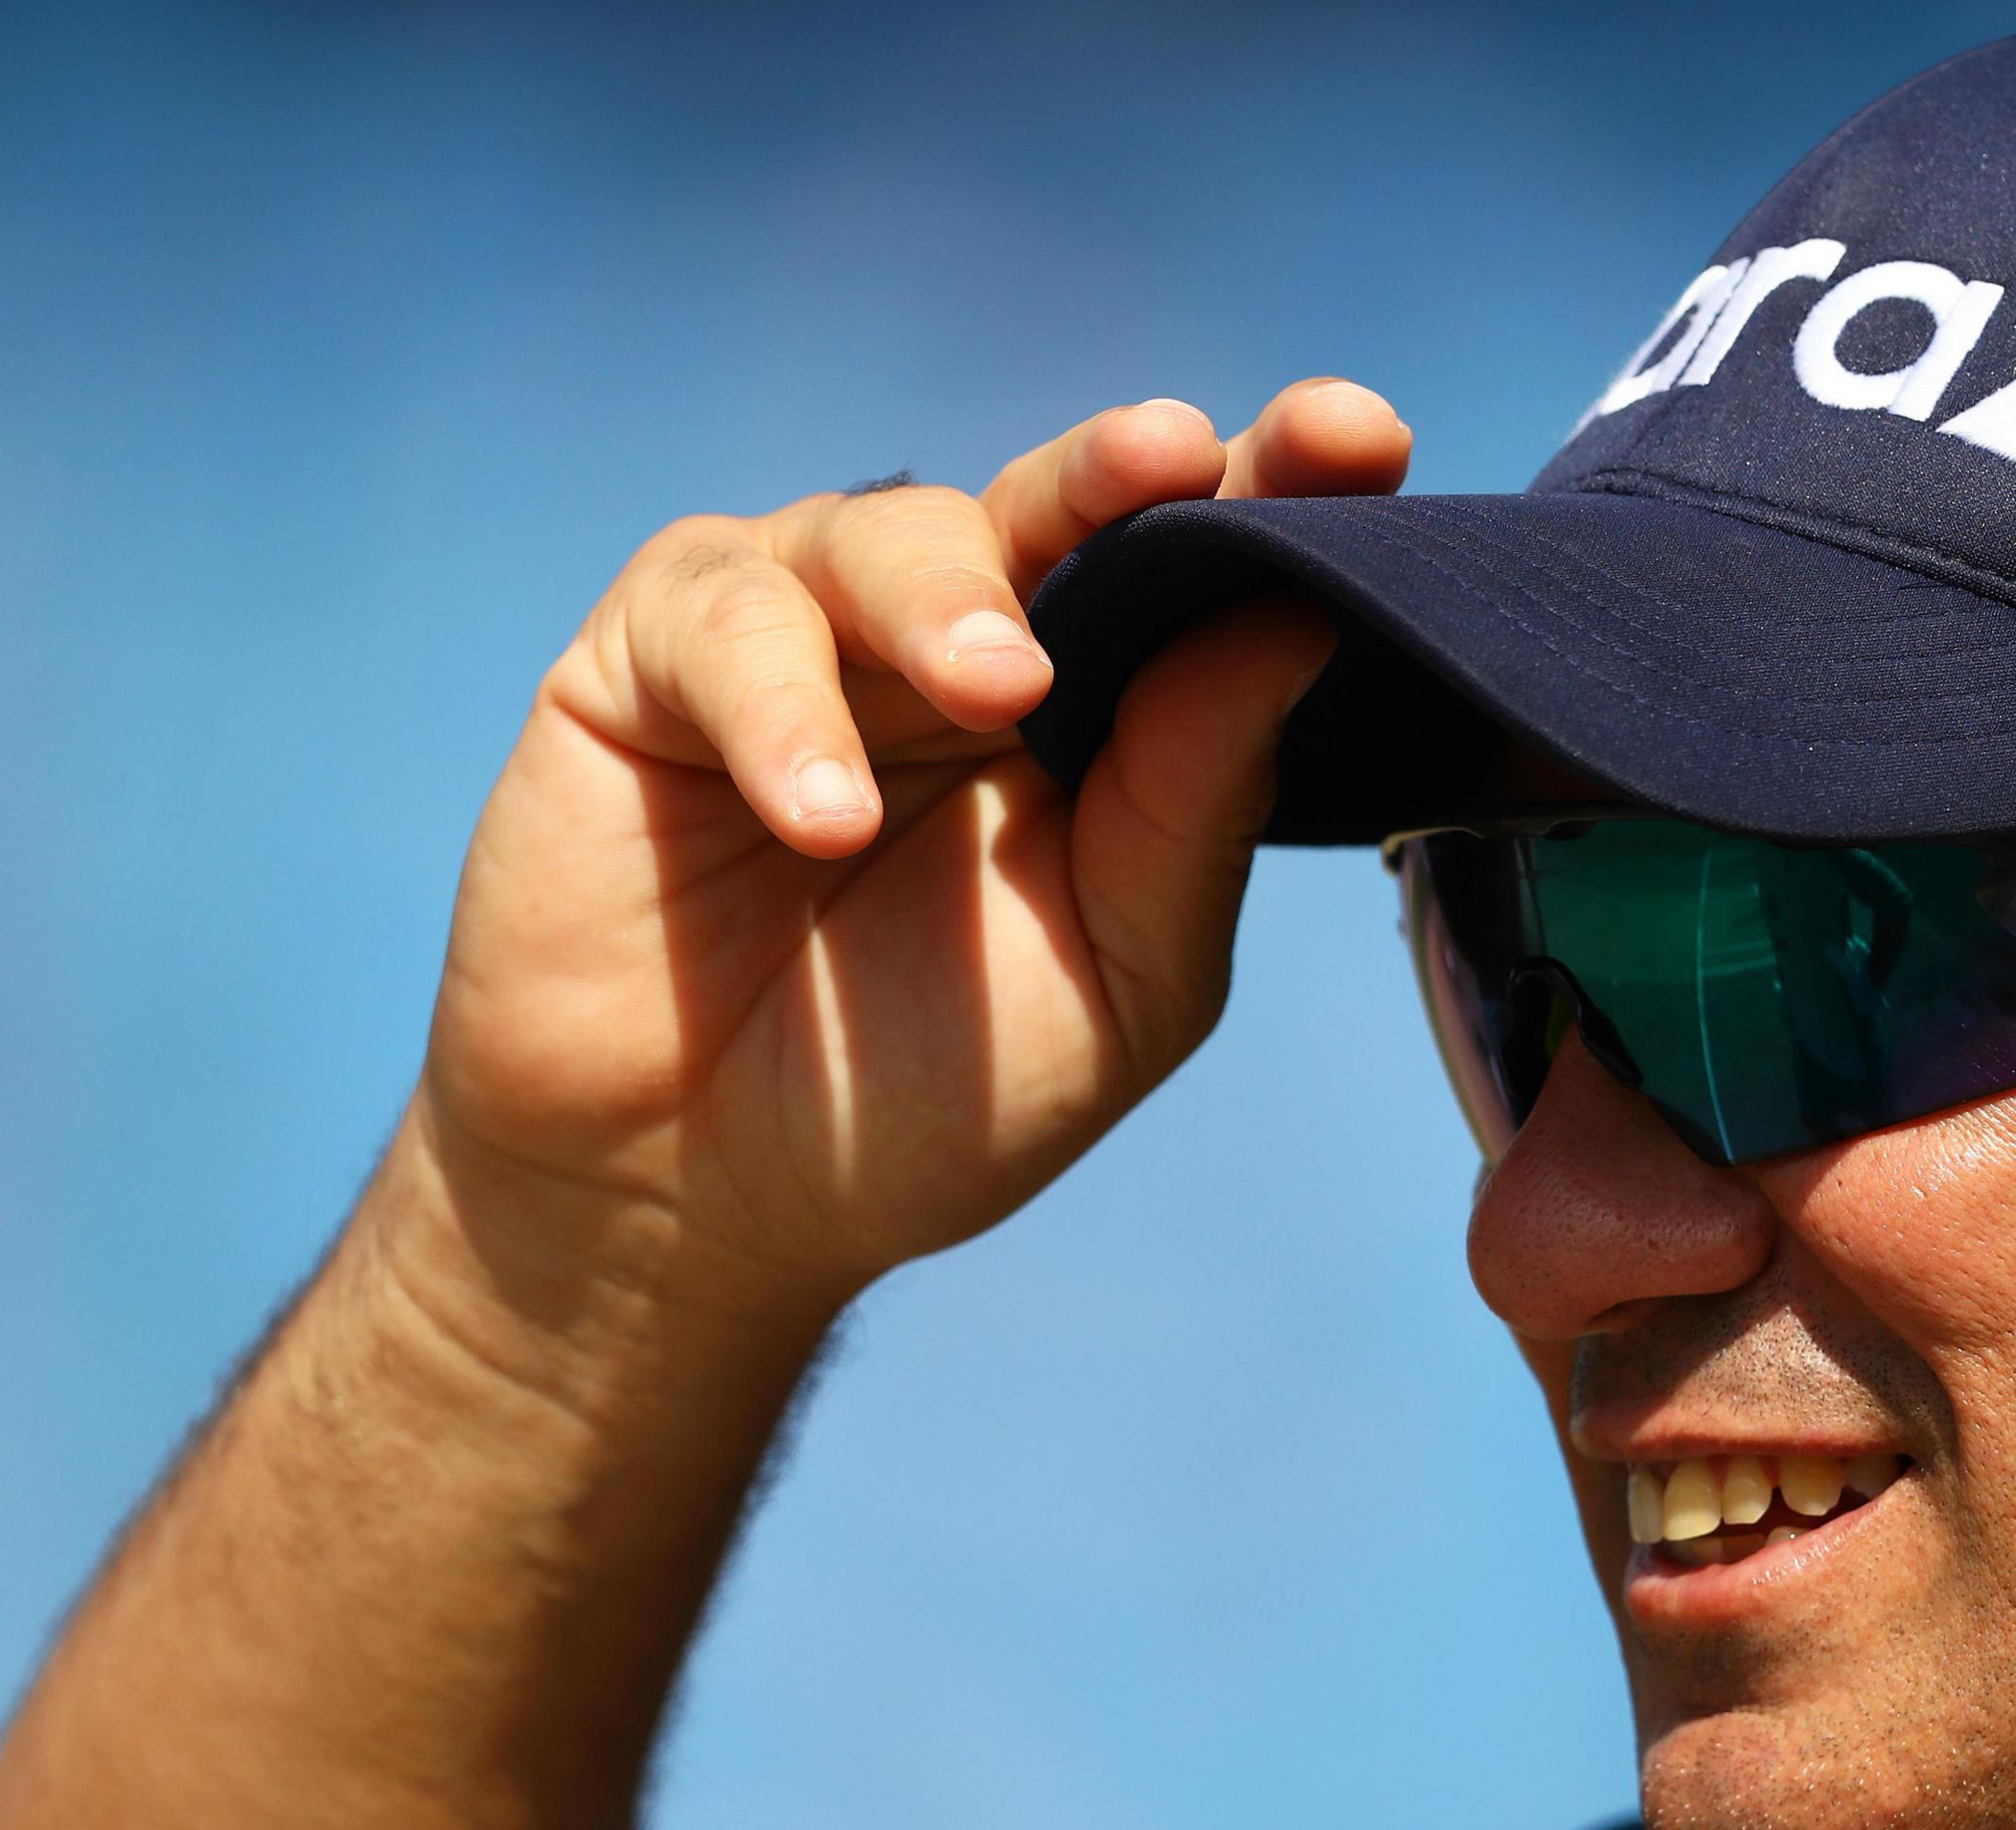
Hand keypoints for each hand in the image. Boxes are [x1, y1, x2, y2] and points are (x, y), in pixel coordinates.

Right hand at [409, 380, 1411, 1371]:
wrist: (693, 1205)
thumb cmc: (927, 1096)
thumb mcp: (1115, 974)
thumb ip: (1196, 805)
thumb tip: (1299, 616)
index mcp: (1106, 702)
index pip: (1206, 560)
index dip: (1281, 483)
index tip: (1366, 438)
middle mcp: (963, 635)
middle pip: (1062, 500)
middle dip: (1128, 465)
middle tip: (1182, 452)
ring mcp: (805, 631)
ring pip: (892, 533)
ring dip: (950, 601)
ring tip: (999, 689)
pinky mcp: (649, 656)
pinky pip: (725, 617)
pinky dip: (783, 710)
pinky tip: (822, 818)